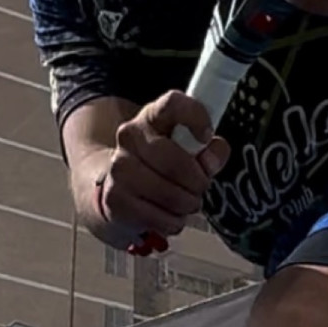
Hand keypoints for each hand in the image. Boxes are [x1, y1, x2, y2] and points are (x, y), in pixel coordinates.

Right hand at [94, 91, 229, 250]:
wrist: (114, 185)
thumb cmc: (159, 165)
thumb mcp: (186, 148)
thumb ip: (209, 150)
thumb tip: (213, 158)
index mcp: (151, 117)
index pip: (173, 104)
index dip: (195, 117)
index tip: (207, 136)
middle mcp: (129, 138)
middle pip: (176, 163)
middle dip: (198, 182)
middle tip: (199, 187)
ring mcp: (118, 169)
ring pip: (171, 195)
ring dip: (187, 205)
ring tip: (184, 203)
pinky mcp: (115, 200)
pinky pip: (160, 218)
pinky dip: (172, 222)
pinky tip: (168, 215)